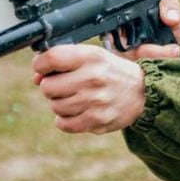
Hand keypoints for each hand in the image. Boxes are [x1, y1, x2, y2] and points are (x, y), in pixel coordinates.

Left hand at [31, 0, 179, 133]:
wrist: (144, 92)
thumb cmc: (112, 72)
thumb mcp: (93, 57)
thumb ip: (64, 62)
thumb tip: (36, 77)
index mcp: (92, 57)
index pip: (51, 58)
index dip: (40, 64)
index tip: (44, 68)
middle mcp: (93, 77)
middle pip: (47, 86)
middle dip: (52, 87)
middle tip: (67, 85)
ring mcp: (95, 101)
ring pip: (54, 106)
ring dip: (61, 103)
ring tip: (78, 98)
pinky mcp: (96, 120)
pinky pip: (63, 123)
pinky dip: (66, 119)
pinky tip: (79, 111)